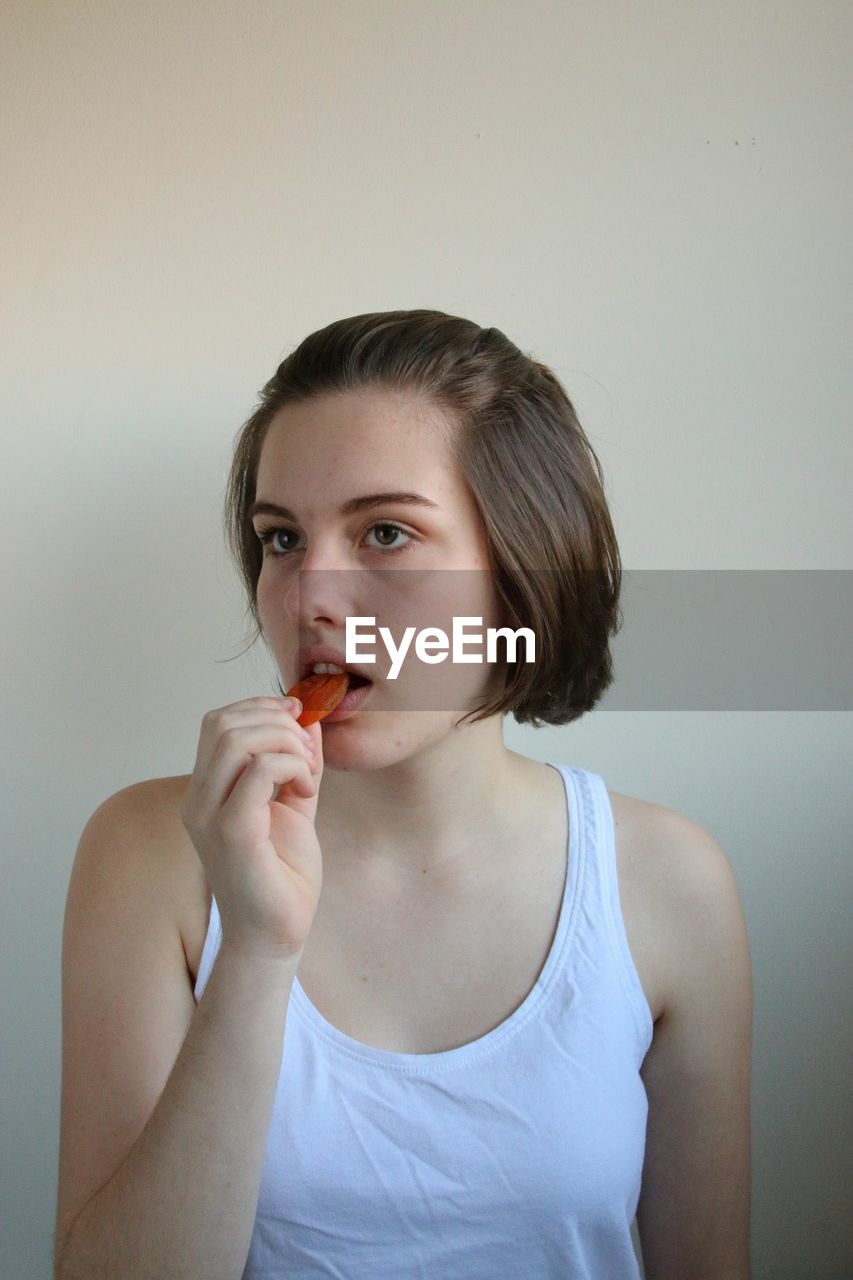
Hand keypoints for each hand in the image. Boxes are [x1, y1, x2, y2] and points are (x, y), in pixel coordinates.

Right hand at [180, 696, 323, 959]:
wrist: (277, 933)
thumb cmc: (282, 875)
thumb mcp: (294, 802)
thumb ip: (298, 761)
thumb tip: (308, 717)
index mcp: (206, 791)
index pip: (218, 722)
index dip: (261, 708)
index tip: (299, 719)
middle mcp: (198, 800)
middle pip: (222, 722)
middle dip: (275, 721)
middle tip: (307, 750)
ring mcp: (209, 816)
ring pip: (234, 739)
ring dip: (284, 741)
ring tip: (307, 771)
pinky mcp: (232, 833)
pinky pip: (258, 771)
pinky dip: (291, 766)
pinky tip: (307, 790)